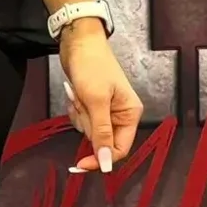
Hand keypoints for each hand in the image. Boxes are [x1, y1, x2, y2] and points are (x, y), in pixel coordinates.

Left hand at [56, 18, 140, 173]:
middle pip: (101, 140)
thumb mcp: (97, 102)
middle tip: (83, 102)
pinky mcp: (92, 104)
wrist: (79, 42)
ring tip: (79, 93)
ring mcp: (106, 109)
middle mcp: (121, 114)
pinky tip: (74, 92)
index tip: (81, 164)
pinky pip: (81, 119)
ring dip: (79, 115)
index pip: (119, 149)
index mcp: (131, 114)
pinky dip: (75, 109)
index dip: (101, 158)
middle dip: (87, 124)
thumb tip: (106, 165)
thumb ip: (102, 134)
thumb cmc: (92, 67)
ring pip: (88, 130)